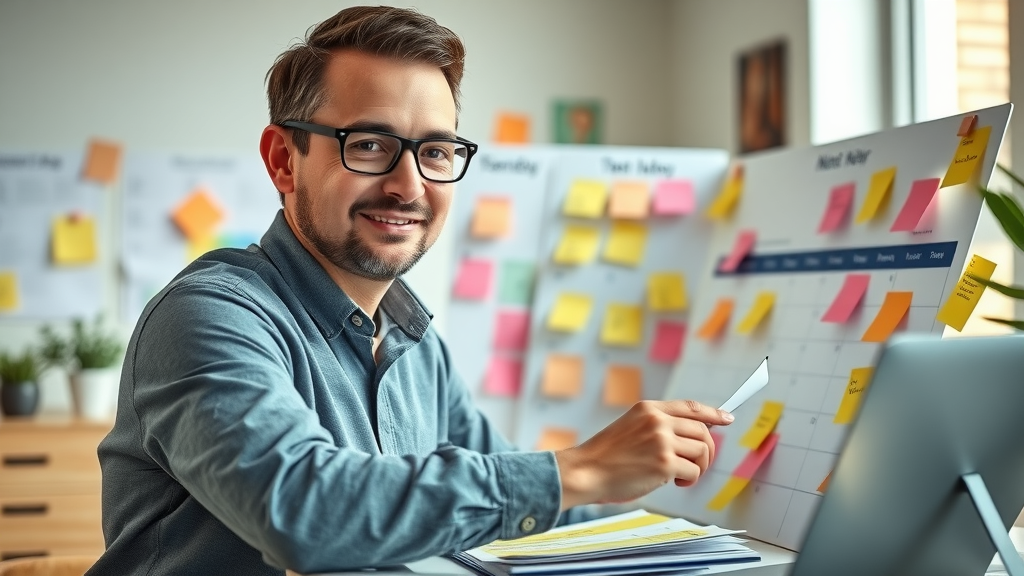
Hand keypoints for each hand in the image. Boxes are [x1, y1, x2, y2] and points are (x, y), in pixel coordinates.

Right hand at [553, 400, 732, 510]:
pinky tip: (673, 482)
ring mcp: (662, 440)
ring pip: (702, 451)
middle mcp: (657, 421)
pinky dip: (688, 480)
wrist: (586, 471)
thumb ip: (657, 427)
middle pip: (702, 431)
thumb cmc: (605, 456)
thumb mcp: (630, 428)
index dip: (713, 413)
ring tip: (679, 475)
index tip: (727, 418)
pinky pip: (693, 471)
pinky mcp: (665, 462)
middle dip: (706, 451)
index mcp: (648, 409)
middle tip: (696, 465)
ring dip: (697, 467)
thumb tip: (690, 438)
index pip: (691, 407)